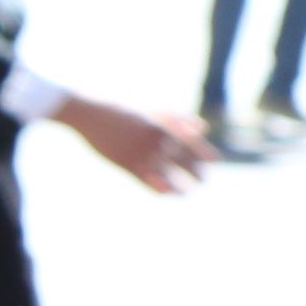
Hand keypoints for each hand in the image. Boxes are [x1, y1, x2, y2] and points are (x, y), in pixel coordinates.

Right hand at [61, 97, 212, 193]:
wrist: (92, 115)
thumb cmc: (124, 112)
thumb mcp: (154, 112)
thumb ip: (180, 120)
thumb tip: (203, 128)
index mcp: (167, 128)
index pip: (196, 147)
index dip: (207, 156)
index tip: (213, 163)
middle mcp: (160, 143)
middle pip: (188, 165)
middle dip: (199, 175)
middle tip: (203, 181)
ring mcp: (145, 156)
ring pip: (172, 180)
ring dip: (182, 189)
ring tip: (186, 193)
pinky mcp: (129, 167)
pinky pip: (152, 185)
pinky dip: (162, 190)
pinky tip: (167, 192)